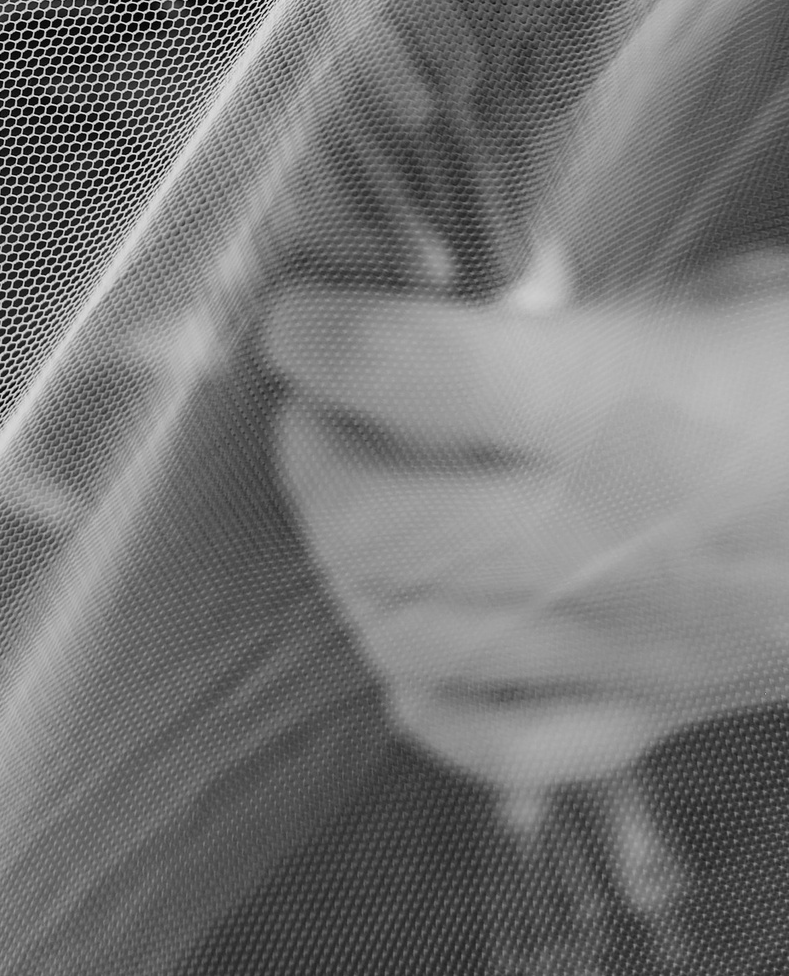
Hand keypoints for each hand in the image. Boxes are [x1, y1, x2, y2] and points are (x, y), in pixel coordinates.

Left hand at [265, 276, 788, 791]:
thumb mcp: (722, 291)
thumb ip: (572, 306)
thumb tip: (449, 293)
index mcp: (624, 405)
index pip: (404, 368)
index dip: (320, 332)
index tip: (303, 313)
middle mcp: (606, 537)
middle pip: (371, 518)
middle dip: (308, 448)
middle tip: (316, 398)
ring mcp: (624, 642)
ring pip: (403, 633)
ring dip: (342, 557)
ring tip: (355, 488)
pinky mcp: (653, 710)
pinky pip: (488, 736)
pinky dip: (421, 685)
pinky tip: (416, 624)